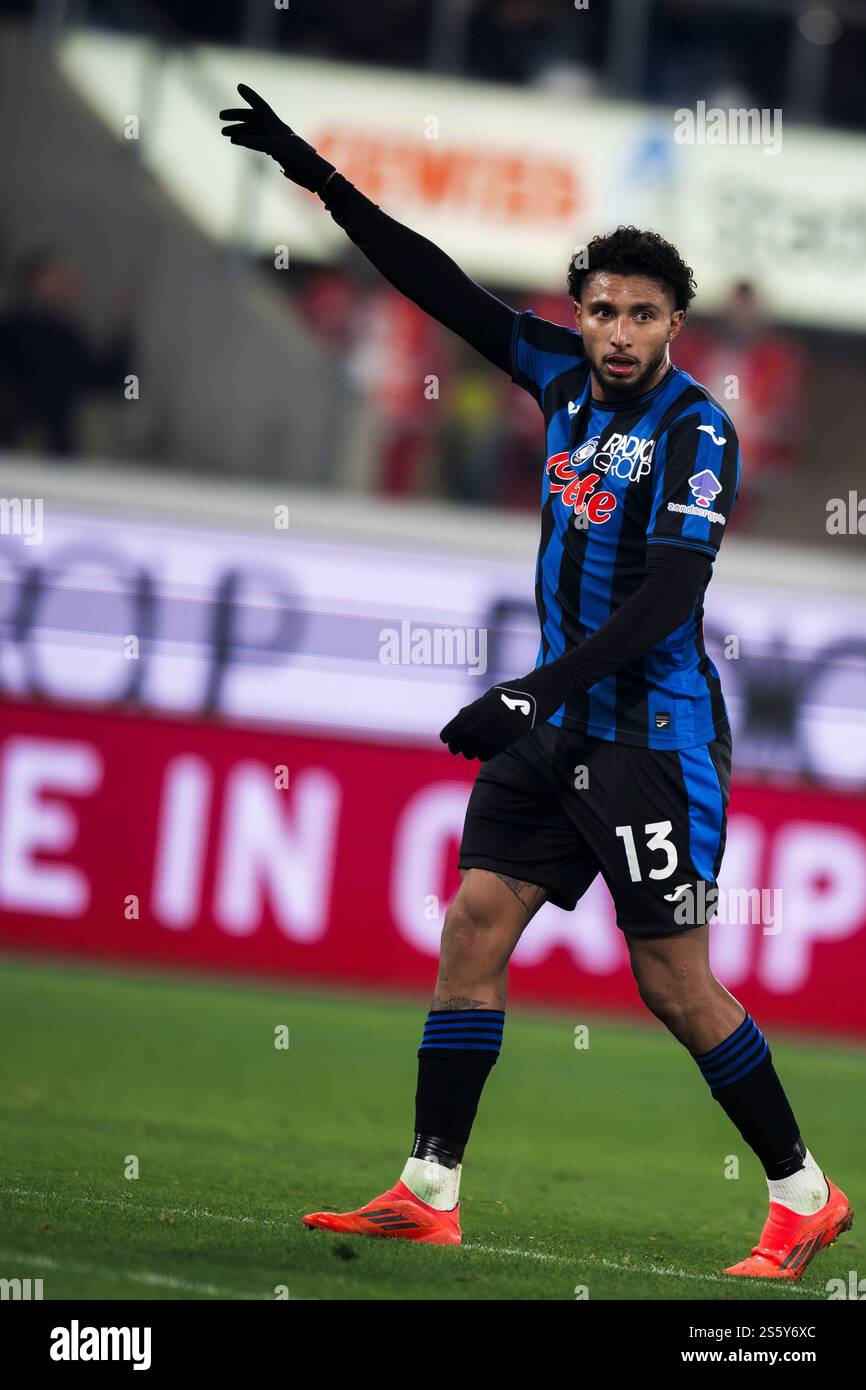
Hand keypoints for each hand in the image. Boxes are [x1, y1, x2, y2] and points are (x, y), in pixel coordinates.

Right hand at [219, 83, 334, 192]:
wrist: (311, 174)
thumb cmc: (298, 159)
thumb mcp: (278, 149)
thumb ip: (259, 142)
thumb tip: (241, 138)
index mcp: (276, 125)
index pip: (260, 106)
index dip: (250, 96)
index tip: (239, 86)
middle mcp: (274, 130)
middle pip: (252, 118)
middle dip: (236, 116)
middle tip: (220, 116)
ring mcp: (274, 140)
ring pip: (253, 130)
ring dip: (238, 130)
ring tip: (224, 134)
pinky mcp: (275, 150)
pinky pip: (257, 141)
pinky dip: (245, 140)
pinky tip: (236, 142)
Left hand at [439, 664, 572, 761]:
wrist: (538, 694)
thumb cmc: (513, 692)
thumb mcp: (490, 695)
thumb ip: (475, 707)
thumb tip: (460, 717)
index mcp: (480, 706)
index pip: (456, 725)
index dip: (447, 735)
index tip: (446, 740)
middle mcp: (486, 718)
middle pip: (463, 739)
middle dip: (456, 746)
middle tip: (456, 749)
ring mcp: (498, 730)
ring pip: (475, 749)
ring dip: (470, 752)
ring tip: (469, 752)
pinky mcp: (509, 739)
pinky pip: (489, 754)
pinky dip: (483, 755)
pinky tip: (482, 753)